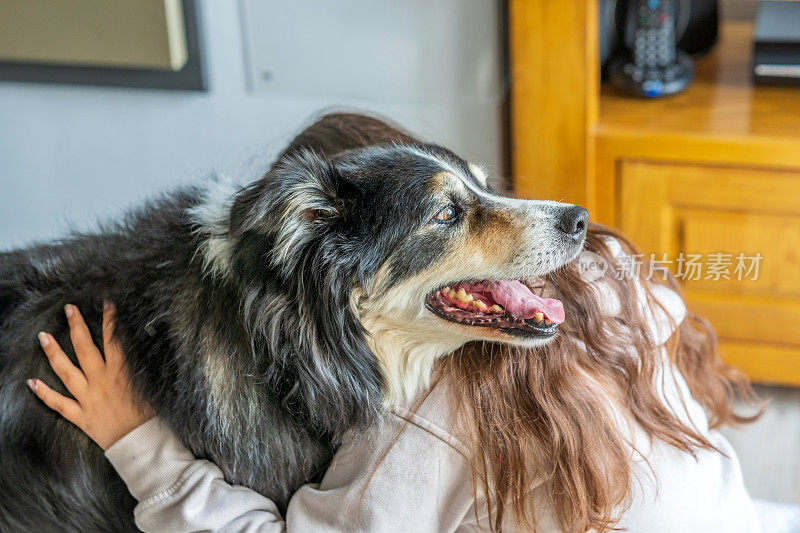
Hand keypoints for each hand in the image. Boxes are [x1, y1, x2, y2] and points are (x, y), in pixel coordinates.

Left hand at [27, 302, 153, 449]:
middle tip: (68, 309)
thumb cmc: (153, 417)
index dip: (110, 319)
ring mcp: (88, 398)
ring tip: (43, 337)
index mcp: (121, 372)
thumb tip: (143, 349)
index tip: (106, 303)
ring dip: (53, 353)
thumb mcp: (153, 385)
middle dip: (76, 326)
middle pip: (85, 348)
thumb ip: (143, 367)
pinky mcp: (81, 416)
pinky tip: (32, 382)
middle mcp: (101, 381)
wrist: (142, 444)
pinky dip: (44, 394)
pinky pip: (58, 404)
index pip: (113, 338)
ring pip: (66, 371)